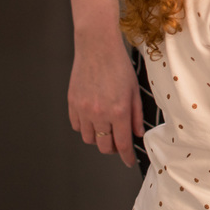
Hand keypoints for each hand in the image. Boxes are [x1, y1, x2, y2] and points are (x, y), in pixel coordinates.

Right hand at [67, 40, 142, 167]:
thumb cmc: (118, 65)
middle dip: (113, 148)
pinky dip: (86, 127)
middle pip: (104, 145)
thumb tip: (137, 133)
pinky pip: (77, 126)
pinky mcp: (72, 104)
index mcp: (118, 110)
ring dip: (99, 138)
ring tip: (106, 128)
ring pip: (89, 138)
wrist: (97, 48)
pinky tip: (93, 119)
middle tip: (119, 143)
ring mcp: (83, 110)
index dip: (126, 156)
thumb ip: (136, 114)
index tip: (129, 161)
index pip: (122, 143)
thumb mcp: (134, 90)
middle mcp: (100, 113)